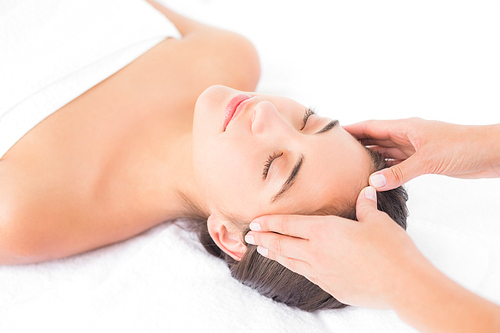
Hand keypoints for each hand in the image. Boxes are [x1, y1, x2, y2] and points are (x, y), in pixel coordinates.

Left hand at [245, 186, 430, 308]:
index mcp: (325, 231)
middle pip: (282, 244)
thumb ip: (366, 206)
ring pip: (290, 262)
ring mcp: (322, 272)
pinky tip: (294, 266)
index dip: (270, 223)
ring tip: (262, 251)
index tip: (254, 223)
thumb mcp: (378, 221)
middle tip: (248, 238)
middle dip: (263, 239)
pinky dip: (295, 268)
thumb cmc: (392, 249)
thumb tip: (366, 192)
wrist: (403, 285)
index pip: (289, 224)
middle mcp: (317, 252)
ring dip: (274, 255)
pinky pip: (307, 275)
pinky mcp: (331, 287)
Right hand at [343, 118, 499, 190]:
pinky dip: (387, 171)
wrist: (491, 153)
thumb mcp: (428, 160)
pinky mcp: (423, 161)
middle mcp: (407, 136)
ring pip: (386, 152)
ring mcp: (415, 149)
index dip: (352, 129)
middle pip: (376, 139)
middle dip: (357, 144)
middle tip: (337, 154)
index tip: (334, 134)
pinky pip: (398, 165)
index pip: (371, 126)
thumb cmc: (464, 146)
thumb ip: (399, 172)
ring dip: (371, 158)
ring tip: (351, 167)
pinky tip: (376, 177)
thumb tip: (372, 182)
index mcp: (406, 127)